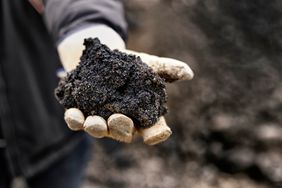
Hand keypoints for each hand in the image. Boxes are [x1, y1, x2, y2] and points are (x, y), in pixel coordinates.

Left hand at [58, 25, 193, 144]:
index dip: (155, 133)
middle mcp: (122, 122)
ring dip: (96, 128)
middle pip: (124, 132)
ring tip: (93, 122)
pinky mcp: (82, 113)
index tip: (157, 134)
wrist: (102, 56)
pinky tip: (73, 114)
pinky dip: (75, 120)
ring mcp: (101, 120)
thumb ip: (167, 69)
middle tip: (118, 119)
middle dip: (121, 128)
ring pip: (100, 130)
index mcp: (141, 114)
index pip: (152, 129)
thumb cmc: (129, 65)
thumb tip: (188, 73)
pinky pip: (77, 121)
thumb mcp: (148, 64)